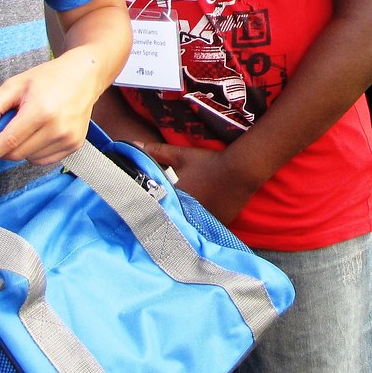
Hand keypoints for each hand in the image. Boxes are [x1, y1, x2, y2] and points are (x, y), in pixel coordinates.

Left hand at [0, 52, 101, 165]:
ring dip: (20, 149)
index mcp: (41, 111)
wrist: (84, 76)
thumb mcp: (17, 83)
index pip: (9, 141)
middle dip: (2, 148)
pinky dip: (34, 152)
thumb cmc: (49, 78)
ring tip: (26, 126)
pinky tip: (38, 134)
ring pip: (29, 158)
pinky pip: (44, 160)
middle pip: (17, 153)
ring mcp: (68, 139)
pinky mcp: (74, 145)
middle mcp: (57, 128)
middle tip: (1, 132)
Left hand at [135, 141, 251, 225]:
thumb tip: (133, 144)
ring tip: (175, 221)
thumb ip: (156, 151)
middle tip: (156, 217)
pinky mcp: (217, 224)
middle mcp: (189, 214)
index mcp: (176, 199)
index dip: (149, 208)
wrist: (238, 170)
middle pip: (171, 220)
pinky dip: (198, 225)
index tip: (141, 210)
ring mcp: (204, 221)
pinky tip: (195, 220)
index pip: (156, 209)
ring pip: (188, 226)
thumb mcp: (180, 155)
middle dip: (164, 217)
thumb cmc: (208, 162)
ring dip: (182, 223)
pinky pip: (203, 228)